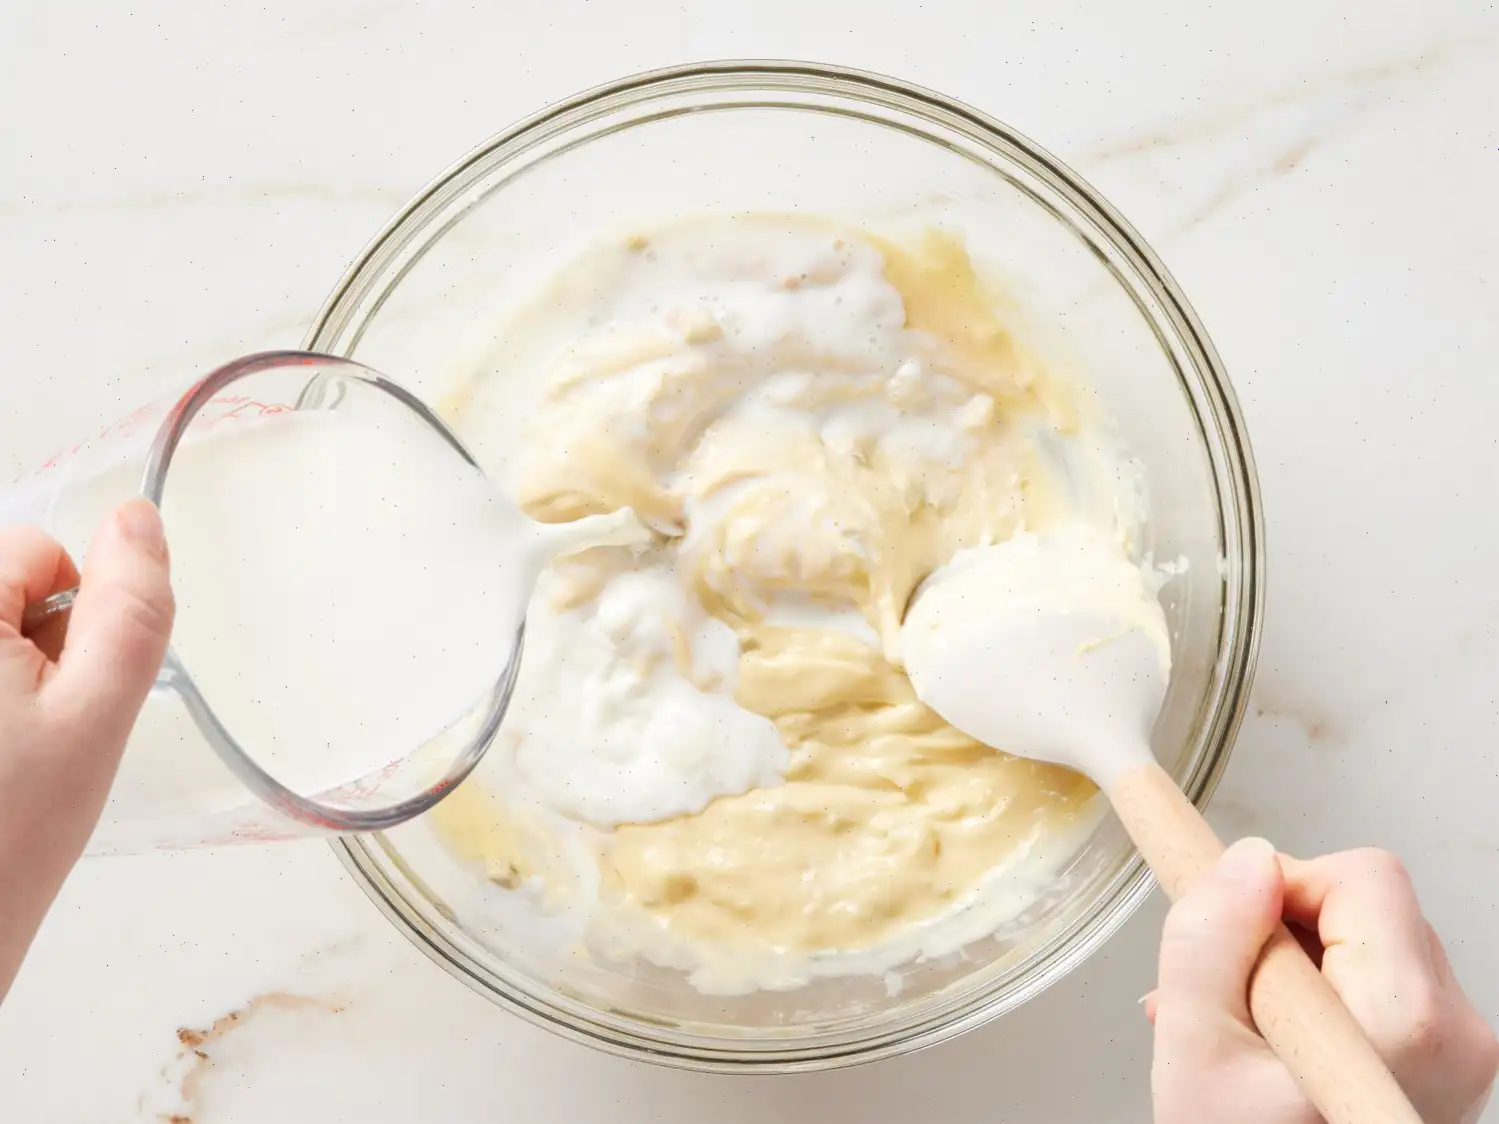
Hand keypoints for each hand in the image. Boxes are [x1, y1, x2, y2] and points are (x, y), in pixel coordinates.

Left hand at [0, 501, 173, 1000]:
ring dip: (7, 689)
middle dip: (34, 653)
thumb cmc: (3, 844)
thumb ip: (129, 609)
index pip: (36, 550)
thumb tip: (138, 521)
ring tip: (0, 765)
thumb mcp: (95, 717)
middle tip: (31, 740)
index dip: (74, 618)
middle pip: (3, 594)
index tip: (60, 694)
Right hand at [1148, 838, 1498, 1123]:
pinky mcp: (1449, 1071)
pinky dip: (1321, 1002)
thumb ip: (1211, 939)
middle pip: (1366, 908)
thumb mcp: (1195, 1047)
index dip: (1281, 887)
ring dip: (1294, 969)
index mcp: (1408, 1019)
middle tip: (1227, 997)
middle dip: (1281, 934)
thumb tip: (1247, 858)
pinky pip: (1382, 991)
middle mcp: (1459, 1035)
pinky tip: (1272, 1046)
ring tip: (1243, 1032)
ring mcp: (1461, 1058)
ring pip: (1368, 946)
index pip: (1360, 877)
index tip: (1231, 930)